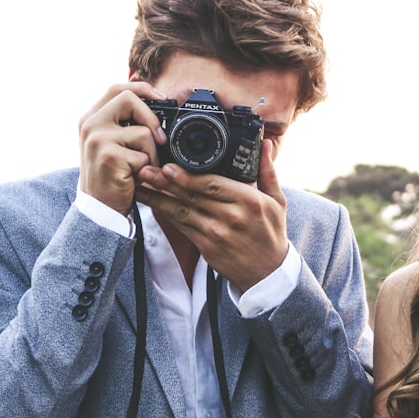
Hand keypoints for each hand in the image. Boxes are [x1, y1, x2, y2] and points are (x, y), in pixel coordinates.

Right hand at [77, 82, 168, 212]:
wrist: (100, 210)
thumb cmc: (112, 177)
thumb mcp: (113, 145)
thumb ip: (125, 124)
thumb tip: (156, 101)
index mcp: (91, 118)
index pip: (117, 88)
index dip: (142, 89)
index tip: (162, 98)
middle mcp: (90, 124)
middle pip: (128, 99)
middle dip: (151, 117)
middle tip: (160, 139)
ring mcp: (98, 139)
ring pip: (143, 132)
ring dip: (152, 154)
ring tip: (142, 168)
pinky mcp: (110, 156)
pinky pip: (144, 155)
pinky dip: (147, 169)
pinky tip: (136, 178)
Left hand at [137, 138, 288, 291]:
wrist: (268, 273)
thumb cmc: (271, 234)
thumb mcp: (277, 201)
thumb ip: (267, 171)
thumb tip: (263, 144)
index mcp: (248, 200)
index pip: (213, 184)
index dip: (188, 176)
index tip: (168, 166)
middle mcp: (231, 216)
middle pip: (193, 196)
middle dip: (166, 182)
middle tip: (145, 170)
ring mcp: (217, 233)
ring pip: (182, 211)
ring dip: (159, 197)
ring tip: (141, 184)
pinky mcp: (206, 247)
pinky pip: (182, 227)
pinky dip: (166, 214)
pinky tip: (153, 203)